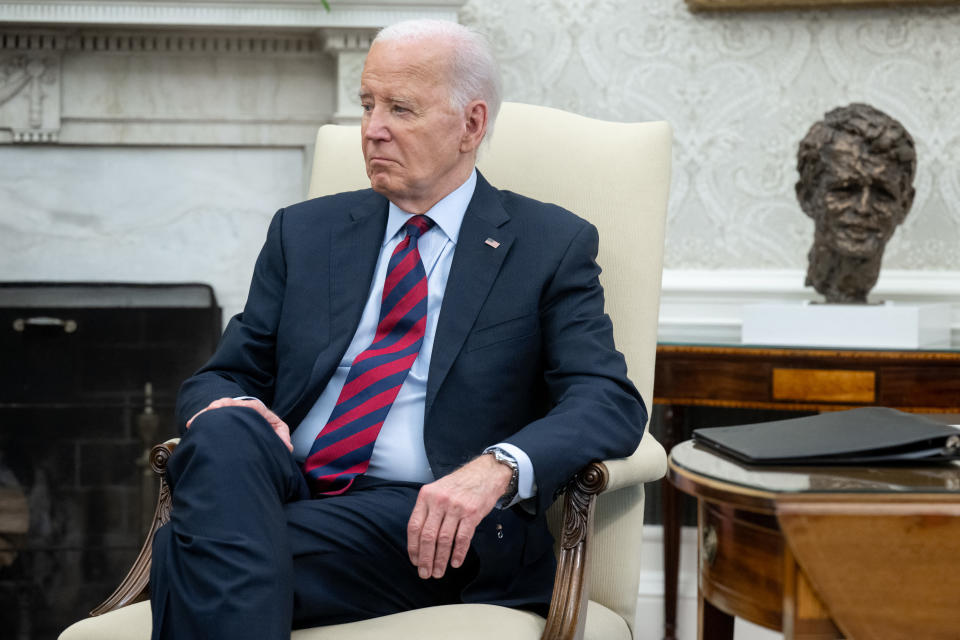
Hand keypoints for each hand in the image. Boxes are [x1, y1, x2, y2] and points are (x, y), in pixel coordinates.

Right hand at [186, 397, 292, 451]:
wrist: (258, 425)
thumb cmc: (268, 428)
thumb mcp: (277, 431)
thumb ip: (281, 438)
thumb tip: (287, 448)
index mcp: (256, 409)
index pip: (248, 405)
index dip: (237, 405)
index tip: (224, 406)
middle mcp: (241, 407)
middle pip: (227, 403)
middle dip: (217, 407)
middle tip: (208, 411)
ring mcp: (230, 412)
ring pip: (216, 409)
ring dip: (205, 414)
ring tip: (193, 422)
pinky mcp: (221, 418)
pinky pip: (209, 417)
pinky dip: (201, 420)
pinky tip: (191, 425)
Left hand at [406, 453, 511, 579]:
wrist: (485, 473)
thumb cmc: (459, 485)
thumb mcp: (437, 490)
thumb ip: (427, 510)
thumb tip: (419, 541)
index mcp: (426, 496)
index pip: (414, 526)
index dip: (413, 547)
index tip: (415, 561)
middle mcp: (439, 501)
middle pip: (428, 536)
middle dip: (425, 559)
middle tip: (425, 573)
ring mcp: (456, 507)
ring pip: (444, 540)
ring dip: (440, 560)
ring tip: (438, 572)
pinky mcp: (472, 513)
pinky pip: (462, 538)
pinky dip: (458, 553)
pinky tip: (455, 563)